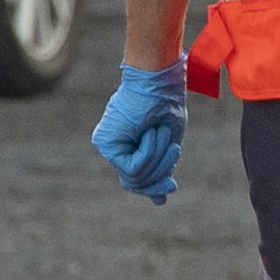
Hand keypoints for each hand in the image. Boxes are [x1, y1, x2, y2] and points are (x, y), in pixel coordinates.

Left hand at [92, 60, 186, 204]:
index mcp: (128, 147)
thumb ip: (160, 169)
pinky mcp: (105, 142)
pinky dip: (149, 152)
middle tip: (174, 151)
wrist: (158, 80)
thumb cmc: (166, 104)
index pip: (136, 180)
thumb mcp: (167, 145)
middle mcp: (114, 148)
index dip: (155, 187)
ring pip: (136, 176)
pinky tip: (151, 133)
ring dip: (158, 156)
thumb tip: (159, 200)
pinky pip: (132, 165)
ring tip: (161, 132)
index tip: (173, 186)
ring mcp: (107, 145)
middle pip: (136, 182)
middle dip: (159, 172)